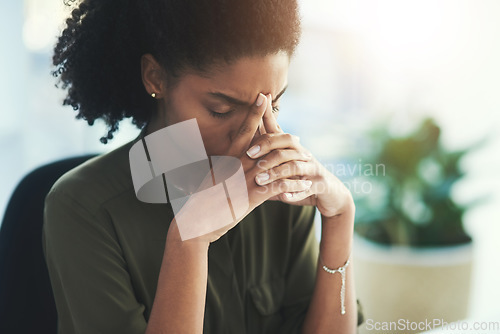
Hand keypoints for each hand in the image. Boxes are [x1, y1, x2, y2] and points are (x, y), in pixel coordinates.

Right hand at [170, 93, 312, 243]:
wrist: (195, 221)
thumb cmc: (200, 200)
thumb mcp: (209, 177)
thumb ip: (218, 165)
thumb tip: (219, 156)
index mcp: (227, 158)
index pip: (243, 131)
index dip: (254, 113)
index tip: (262, 97)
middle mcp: (237, 165)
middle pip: (262, 142)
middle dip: (280, 134)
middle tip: (296, 134)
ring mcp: (245, 180)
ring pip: (275, 165)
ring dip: (293, 163)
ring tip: (306, 162)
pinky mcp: (251, 197)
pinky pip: (277, 187)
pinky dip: (292, 185)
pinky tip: (303, 186)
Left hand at [245, 94, 353, 217]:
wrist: (330, 194)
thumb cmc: (300, 180)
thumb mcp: (282, 169)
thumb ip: (264, 165)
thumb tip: (240, 163)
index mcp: (293, 148)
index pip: (277, 130)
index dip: (266, 119)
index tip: (253, 112)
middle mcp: (304, 154)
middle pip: (285, 143)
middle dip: (266, 147)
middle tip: (249, 154)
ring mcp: (312, 169)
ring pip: (293, 166)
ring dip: (275, 173)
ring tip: (259, 180)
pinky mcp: (320, 184)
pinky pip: (306, 188)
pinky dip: (294, 193)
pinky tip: (283, 197)